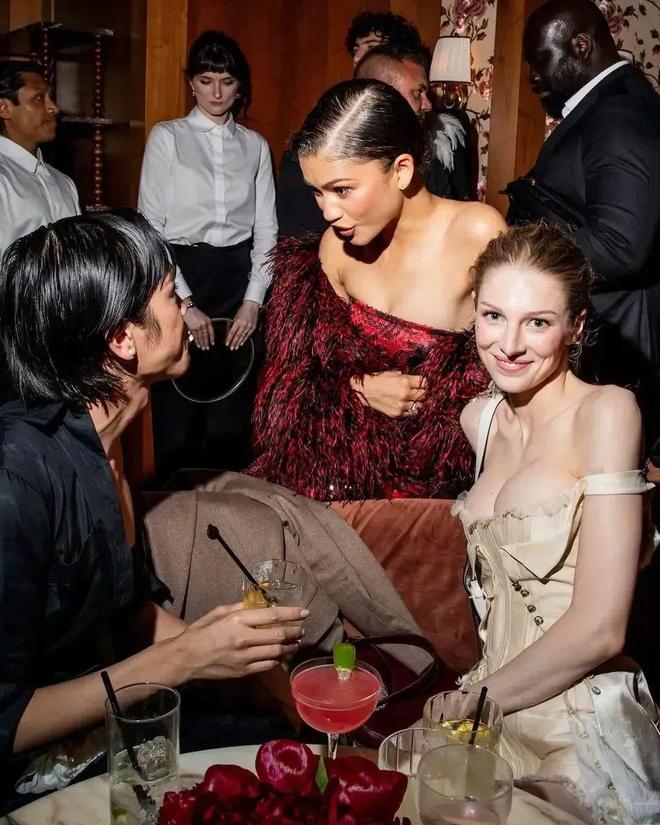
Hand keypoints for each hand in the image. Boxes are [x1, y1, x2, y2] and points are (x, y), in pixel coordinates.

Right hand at [179, 603, 307, 679]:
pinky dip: (278, 659)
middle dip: (295, 631)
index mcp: (237, 620)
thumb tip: (261, 604)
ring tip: (296, 642)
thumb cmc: (202, 631)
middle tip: (302, 628)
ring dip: (290, 646)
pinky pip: (267, 665)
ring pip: (277, 652)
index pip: (272, 616)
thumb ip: (241, 607)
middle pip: (279, 635)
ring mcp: (244, 658)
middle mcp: (243, 639)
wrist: (186, 658)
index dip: (292, 614)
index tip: (305, 611)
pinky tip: (281, 654)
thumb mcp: (219, 612)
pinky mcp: (243, 671)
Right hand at [183, 306, 214, 350]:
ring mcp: (197, 327)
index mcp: (208, 321)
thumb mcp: (204, 317)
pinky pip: (195, 337)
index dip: (212, 338)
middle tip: (207, 348)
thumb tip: (207, 334)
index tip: (212, 344)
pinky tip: (198, 345)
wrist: (188, 309)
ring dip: (202, 344)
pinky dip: (197, 341)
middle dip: (206, 343)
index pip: (211, 332)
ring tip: (203, 348)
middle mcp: (204, 324)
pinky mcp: (192, 328)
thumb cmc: (196, 313)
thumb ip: (206, 324)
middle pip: (206, 336)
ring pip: (201, 337)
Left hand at [225, 300, 258, 349]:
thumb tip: (231, 332)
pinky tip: (241, 343)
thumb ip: (233, 324)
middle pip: (237, 336)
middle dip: (234, 343)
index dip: (229, 338)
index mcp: (238, 321)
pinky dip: (244, 340)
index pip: (232, 332)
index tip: (227, 343)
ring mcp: (249, 326)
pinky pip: (248, 335)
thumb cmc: (243, 310)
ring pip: (243, 337)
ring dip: (239, 343)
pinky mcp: (253, 327)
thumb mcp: (236, 316)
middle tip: (231, 348)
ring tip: (236, 347)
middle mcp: (244, 325)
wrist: (252, 306)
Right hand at [350, 370, 426, 417]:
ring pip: (419, 405)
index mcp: (405, 381)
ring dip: (416, 401)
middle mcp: (405, 394)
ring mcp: (402, 405)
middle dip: (422, 392)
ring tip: (410, 398)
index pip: (424, 382)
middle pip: (423, 394)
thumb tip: (417, 381)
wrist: (363, 391)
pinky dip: (410, 409)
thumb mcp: (393, 373)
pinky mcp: (397, 414)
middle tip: (417, 390)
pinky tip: (404, 404)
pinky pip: (411, 412)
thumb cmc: (377, 379)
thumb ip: (406, 377)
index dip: (424, 382)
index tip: (421, 383)